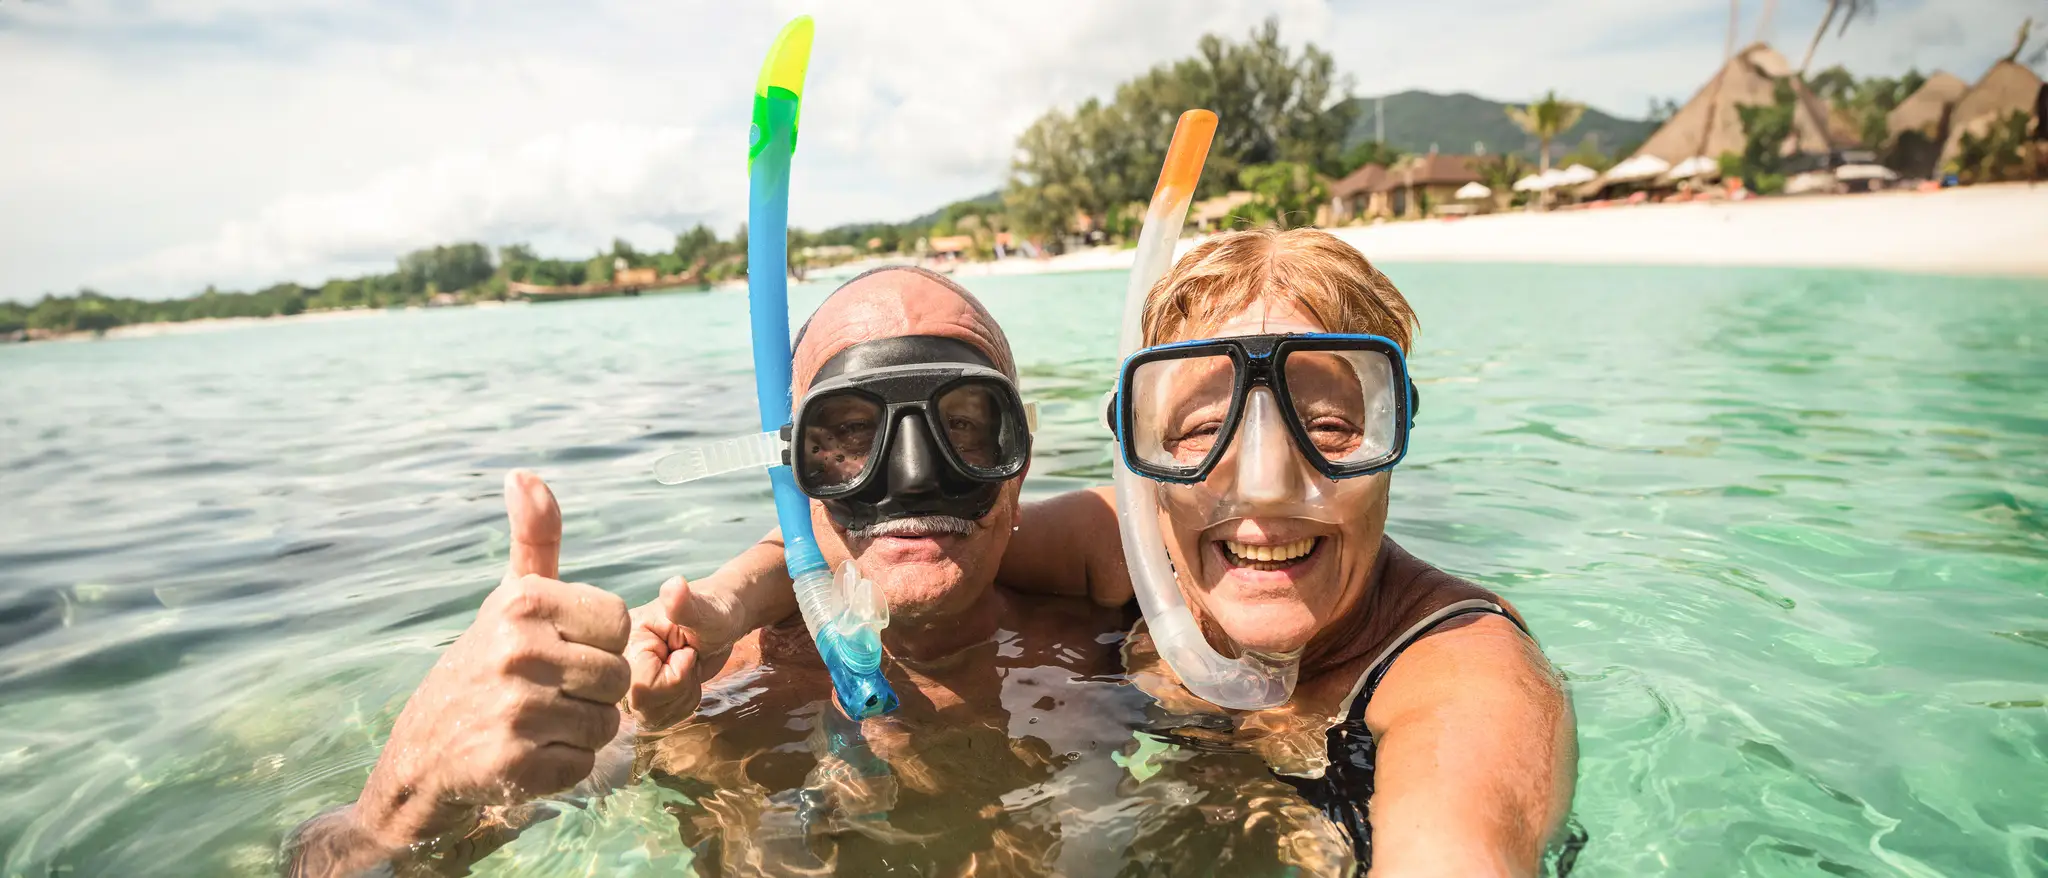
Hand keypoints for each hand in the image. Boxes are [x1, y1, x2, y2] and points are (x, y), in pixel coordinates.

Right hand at [353, 470, 631, 848]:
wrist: (422, 756)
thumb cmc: (483, 667)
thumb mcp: (509, 599)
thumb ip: (534, 540)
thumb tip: (524, 474)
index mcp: (522, 603)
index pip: (619, 622)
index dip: (598, 643)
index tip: (558, 650)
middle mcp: (517, 650)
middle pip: (619, 677)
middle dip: (592, 694)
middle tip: (545, 694)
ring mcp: (515, 709)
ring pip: (606, 725)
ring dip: (579, 732)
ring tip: (535, 724)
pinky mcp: (514, 764)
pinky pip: (584, 765)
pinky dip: (563, 768)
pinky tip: (525, 755)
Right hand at [624, 574, 744, 731]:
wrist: (719, 621)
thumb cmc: (715, 612)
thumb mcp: (706, 611)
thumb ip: (686, 605)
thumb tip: (674, 585)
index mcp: (625, 639)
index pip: (642, 687)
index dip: (675, 676)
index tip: (686, 651)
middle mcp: (619, 662)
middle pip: (645, 706)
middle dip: (679, 688)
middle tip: (688, 659)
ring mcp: (626, 680)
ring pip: (652, 717)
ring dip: (682, 697)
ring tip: (687, 667)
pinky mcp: (638, 695)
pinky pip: (659, 720)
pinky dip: (681, 704)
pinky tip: (684, 679)